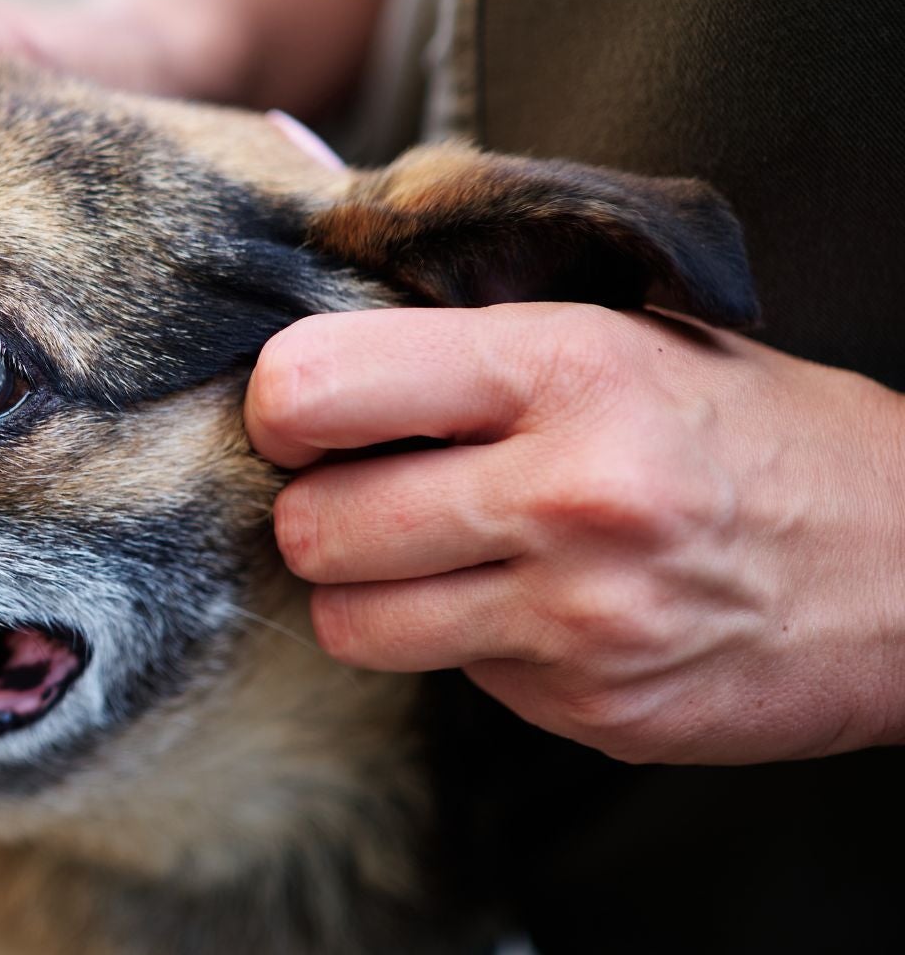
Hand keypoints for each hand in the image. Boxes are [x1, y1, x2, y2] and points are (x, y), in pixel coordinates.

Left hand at [247, 303, 904, 763]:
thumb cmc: (759, 435)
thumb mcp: (630, 336)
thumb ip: (473, 339)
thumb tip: (312, 349)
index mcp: (565, 367)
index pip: (317, 386)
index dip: (282, 410)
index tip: (305, 420)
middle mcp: (567, 492)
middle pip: (315, 525)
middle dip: (317, 514)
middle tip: (363, 496)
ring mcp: (578, 615)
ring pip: (352, 623)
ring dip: (369, 595)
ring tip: (431, 558)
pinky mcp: (589, 705)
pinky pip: (449, 676)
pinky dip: (464, 644)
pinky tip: (534, 606)